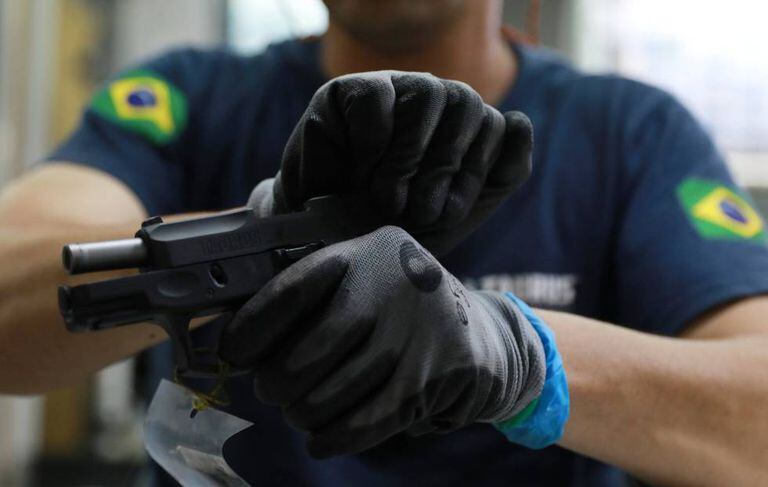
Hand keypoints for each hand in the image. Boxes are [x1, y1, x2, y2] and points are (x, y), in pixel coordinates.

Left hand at [218, 226, 544, 457]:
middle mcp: (393, 284)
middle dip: (276, 383)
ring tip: (300, 411)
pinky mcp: (435, 378)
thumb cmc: (397, 308)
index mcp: (365, 253)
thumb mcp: (363, 279)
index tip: (232, 352)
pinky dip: (333, 437)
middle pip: (307, 352)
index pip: (293, 289)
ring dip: (303, 413)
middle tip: (272, 390)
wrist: (482, 333)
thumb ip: (309, 298)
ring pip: (331, 394)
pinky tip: (320, 438)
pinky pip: (366, 422)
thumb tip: (229, 340)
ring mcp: (418, 332)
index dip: (252, 327)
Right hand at [252, 71, 532, 255]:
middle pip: (466, 102)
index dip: (474, 172)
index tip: (446, 214)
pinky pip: (378, 97)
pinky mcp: (346, 92)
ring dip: (412, 155)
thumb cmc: (395, 226)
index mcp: (460, 126)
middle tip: (419, 210)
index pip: (493, 126)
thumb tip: (520, 120)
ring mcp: (391, 91)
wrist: (329, 243)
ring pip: (429, 92)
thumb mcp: (459, 209)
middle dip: (445, 166)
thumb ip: (504, 171)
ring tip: (389, 197)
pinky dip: (375, 141)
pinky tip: (361, 171)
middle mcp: (430, 102)